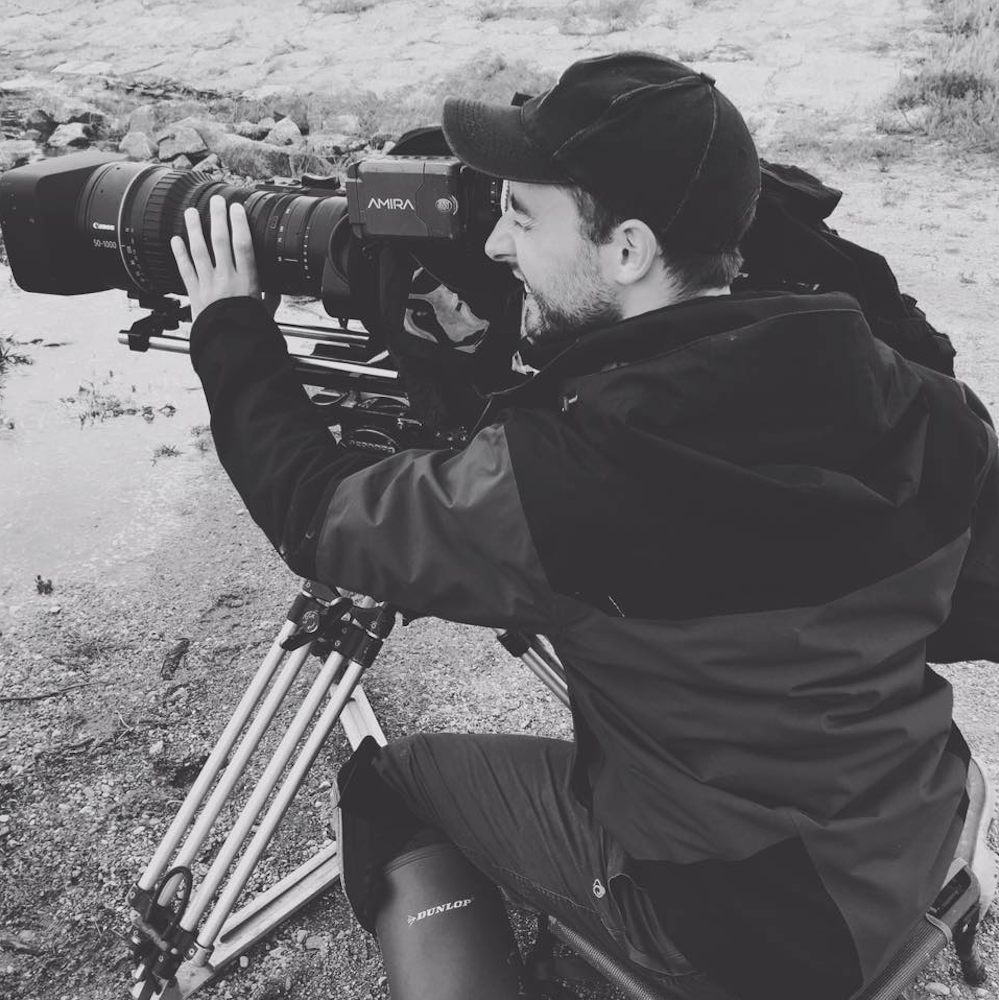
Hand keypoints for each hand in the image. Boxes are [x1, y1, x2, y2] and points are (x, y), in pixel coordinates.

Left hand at [171, 196, 264, 321]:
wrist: (231, 346)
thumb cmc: (250, 330)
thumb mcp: (266, 312)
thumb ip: (269, 298)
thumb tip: (276, 290)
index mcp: (247, 282)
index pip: (243, 246)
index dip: (240, 225)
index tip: (237, 209)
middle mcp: (226, 279)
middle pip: (220, 242)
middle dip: (218, 218)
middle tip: (216, 202)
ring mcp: (208, 285)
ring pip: (199, 251)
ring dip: (194, 229)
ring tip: (192, 213)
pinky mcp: (194, 294)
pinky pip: (184, 270)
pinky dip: (179, 254)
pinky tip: (175, 240)